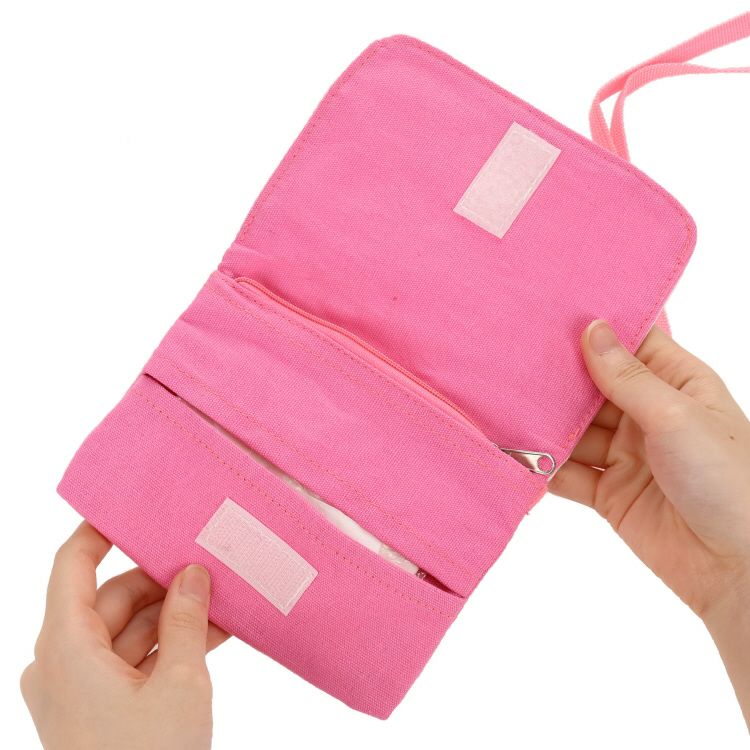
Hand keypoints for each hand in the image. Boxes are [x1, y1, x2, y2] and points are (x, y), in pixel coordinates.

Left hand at [21, 522, 229, 749]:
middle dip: (163, 579)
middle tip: (210, 563)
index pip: (72, 564)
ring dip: (174, 614)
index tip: (141, 507)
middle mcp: (62, 661)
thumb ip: (187, 619)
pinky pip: (132, 659)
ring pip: (127, 628)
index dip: (102, 529)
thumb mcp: (178, 684)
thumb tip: (193, 572)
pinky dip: (169, 645)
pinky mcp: (99, 710)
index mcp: (64, 647)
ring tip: (222, 599)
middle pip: (111, 596)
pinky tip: (213, 633)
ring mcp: (79, 688)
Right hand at [550, 320, 749, 723]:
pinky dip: (543, 468)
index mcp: (677, 384)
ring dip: (544, 425)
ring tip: (504, 409)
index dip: (595, 329)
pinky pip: (568, 474)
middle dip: (558, 379)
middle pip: (592, 387)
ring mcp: (627, 455)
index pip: (631, 344)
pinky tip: (515, 456)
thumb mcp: (676, 417)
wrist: (738, 568)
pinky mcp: (609, 492)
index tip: (550, 313)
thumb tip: (592, 329)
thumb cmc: (728, 481)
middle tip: (512, 361)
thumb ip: (627, 378)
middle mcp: (648, 415)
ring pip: (574, 431)